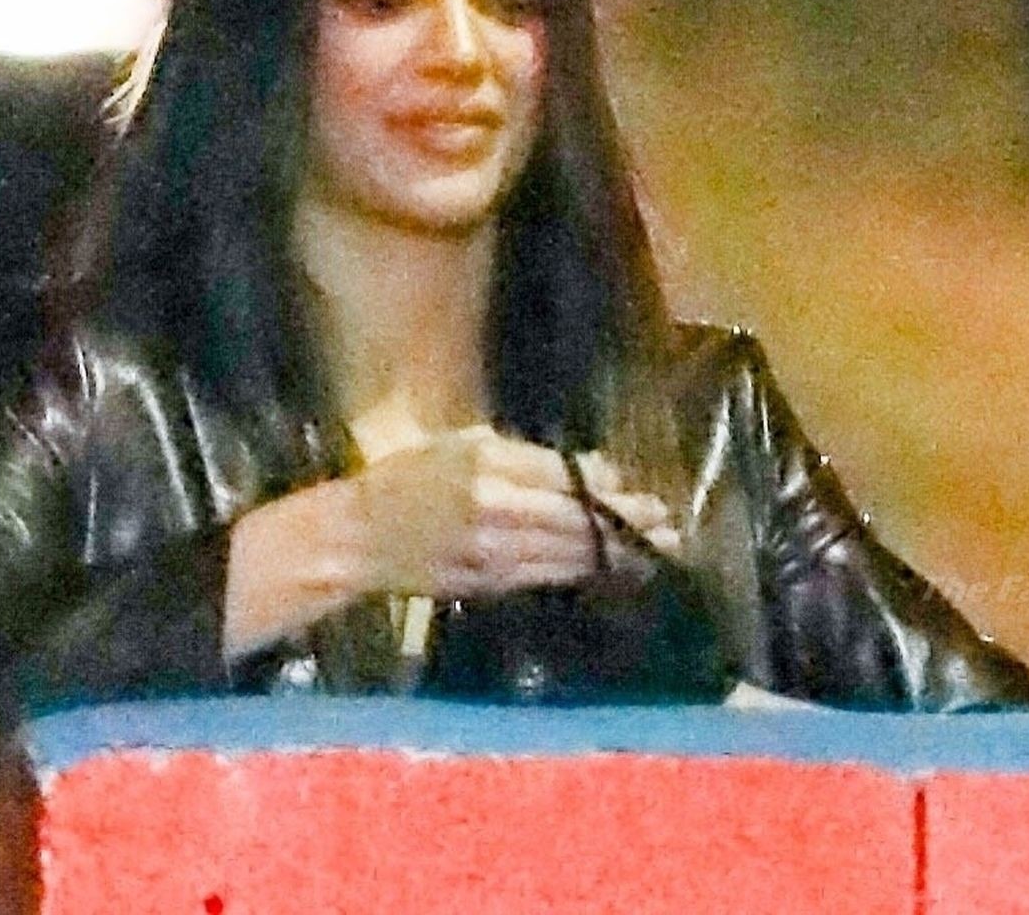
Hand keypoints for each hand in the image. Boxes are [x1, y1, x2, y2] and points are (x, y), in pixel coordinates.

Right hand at [347, 427, 674, 598]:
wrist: (358, 539)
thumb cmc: (407, 478)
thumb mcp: (461, 443)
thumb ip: (525, 456)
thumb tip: (589, 470)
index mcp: (488, 471)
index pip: (566, 480)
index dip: (610, 489)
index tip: (644, 490)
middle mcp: (498, 516)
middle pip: (577, 521)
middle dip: (627, 524)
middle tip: (670, 524)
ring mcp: (495, 556)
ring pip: (569, 556)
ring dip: (616, 554)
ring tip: (657, 550)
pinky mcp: (491, 585)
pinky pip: (548, 576)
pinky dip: (582, 570)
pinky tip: (609, 566)